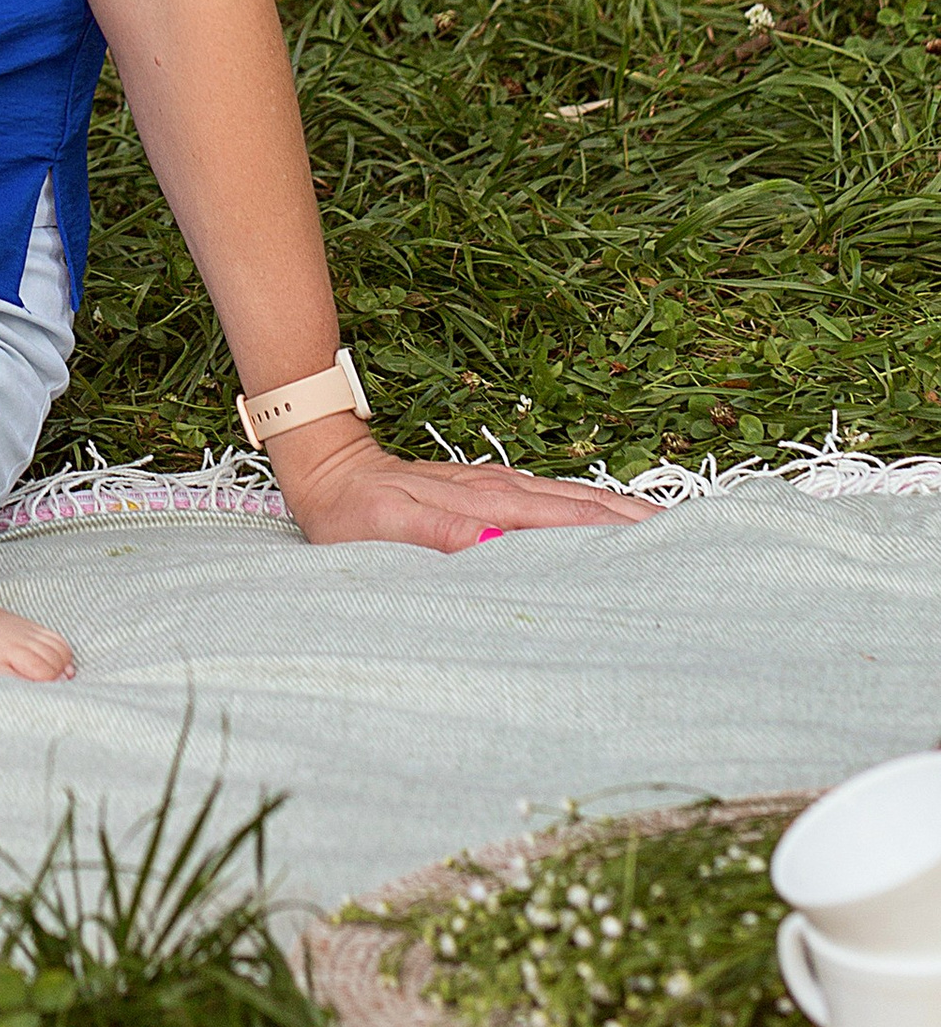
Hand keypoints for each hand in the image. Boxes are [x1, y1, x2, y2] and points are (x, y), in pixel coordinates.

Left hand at [272, 420, 659, 551]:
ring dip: (625, 517)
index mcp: (489, 504)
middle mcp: (504, 490)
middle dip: (640, 528)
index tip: (669, 557)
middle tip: (698, 552)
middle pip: (587, 508)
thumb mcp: (389, 528)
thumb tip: (498, 544)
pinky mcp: (492, 488)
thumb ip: (442, 535)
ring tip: (675, 537)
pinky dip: (594, 511)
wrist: (327, 469)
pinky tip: (613, 523)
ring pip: (577, 502)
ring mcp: (501, 486)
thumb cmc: (355, 511)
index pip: (569, 522)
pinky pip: (557, 501)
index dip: (618, 539)